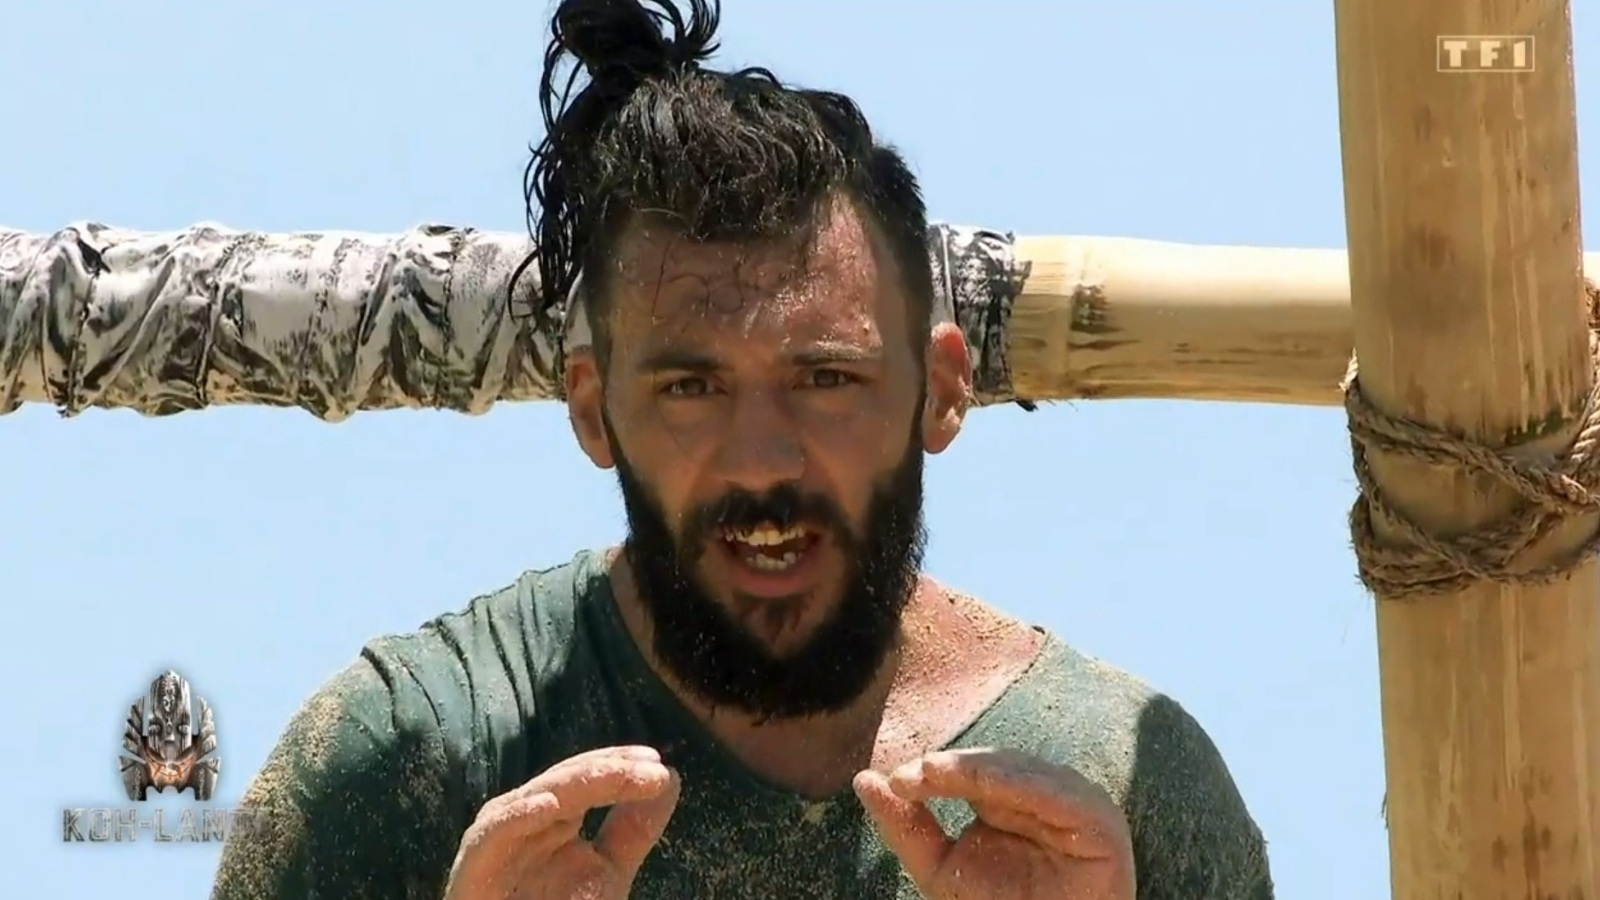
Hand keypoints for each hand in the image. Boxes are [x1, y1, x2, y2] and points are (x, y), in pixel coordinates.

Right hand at [444, 745, 680, 899]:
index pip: (588, 777)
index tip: (658, 764)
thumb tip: (671, 778)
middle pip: (567, 782)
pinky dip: (519, 815)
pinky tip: (550, 804)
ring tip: (614, 772)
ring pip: (536, 797)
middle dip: (609, 769)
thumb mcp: (606, 873)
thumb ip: (634, 830)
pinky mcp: (475, 863)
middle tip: (649, 765)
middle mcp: (525, 818)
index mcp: (554, 815)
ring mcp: (498, 837)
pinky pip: (493, 833)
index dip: (621, 766)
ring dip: (577, 782)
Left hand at [854, 748, 1134, 899]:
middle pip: (994, 766)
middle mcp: (1043, 793)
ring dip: (977, 770)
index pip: (969, 771)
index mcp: (1008, 796)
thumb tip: (863, 779)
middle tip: (910, 776)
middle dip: (951, 768)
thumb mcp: (940, 869)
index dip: (934, 772)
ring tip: (935, 772)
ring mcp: (1074, 803)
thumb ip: (907, 827)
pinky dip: (1022, 784)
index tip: (894, 780)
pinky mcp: (1101, 821)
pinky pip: (1060, 795)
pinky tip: (985, 783)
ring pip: (1023, 772)